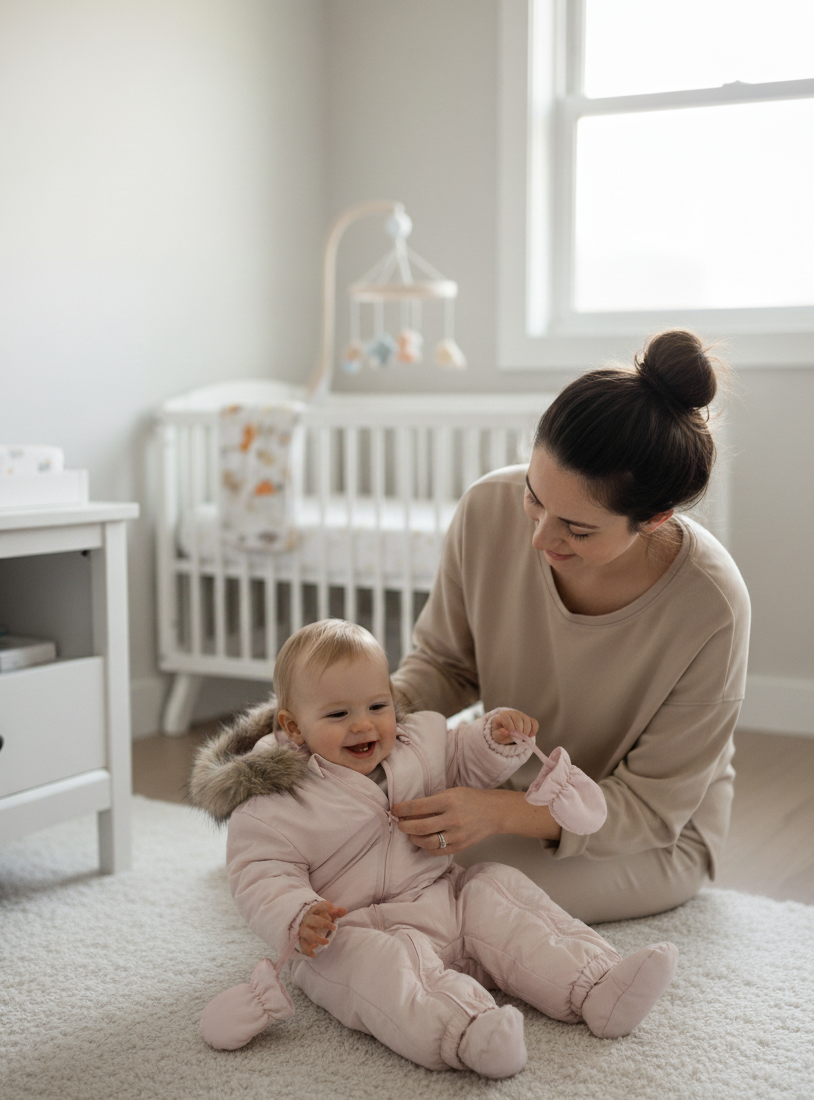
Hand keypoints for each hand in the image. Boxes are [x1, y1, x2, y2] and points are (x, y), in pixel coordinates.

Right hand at [298, 901, 347, 957]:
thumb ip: (336, 912)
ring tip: (327, 942)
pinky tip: (314, 954)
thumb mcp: (328, 913)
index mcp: (315, 910)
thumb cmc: (320, 917)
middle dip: (324, 924)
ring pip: (307, 933)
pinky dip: (307, 950)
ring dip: (316, 938)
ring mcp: (304, 928)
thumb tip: (344, 910)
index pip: (320, 907)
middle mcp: (308, 919)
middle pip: (313, 920)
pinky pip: (302, 944)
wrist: (307, 922)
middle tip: (334, 928)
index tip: (335, 911)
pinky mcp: (302, 938)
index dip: (328, 908)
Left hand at [391, 786, 506, 854]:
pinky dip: (426, 847)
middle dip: (404, 826)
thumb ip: (432, 802)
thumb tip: (408, 811)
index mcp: (448, 801)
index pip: (417, 807)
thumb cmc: (470, 799)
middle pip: (419, 827)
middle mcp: (452, 819)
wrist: (494, 812)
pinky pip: (437, 851)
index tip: (394, 809)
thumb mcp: (451, 793)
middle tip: (400, 823)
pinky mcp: (460, 847)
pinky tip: (424, 841)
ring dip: (413, 838)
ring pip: (426, 842)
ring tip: (410, 833)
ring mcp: (456, 835)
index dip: (402, 809)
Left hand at [491, 709, 538, 744]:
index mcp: (502, 715)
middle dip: (518, 730)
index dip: (509, 726)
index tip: (511, 734)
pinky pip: (534, 723)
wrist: (506, 732)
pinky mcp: (529, 719)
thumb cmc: (500, 733)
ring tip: (522, 739)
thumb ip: (499, 734)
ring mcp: (521, 715)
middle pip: (518, 718)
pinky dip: (533, 730)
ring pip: (527, 720)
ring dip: (526, 731)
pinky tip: (529, 736)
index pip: (506, 718)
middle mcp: (512, 713)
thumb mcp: (497, 736)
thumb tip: (506, 732)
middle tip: (518, 738)